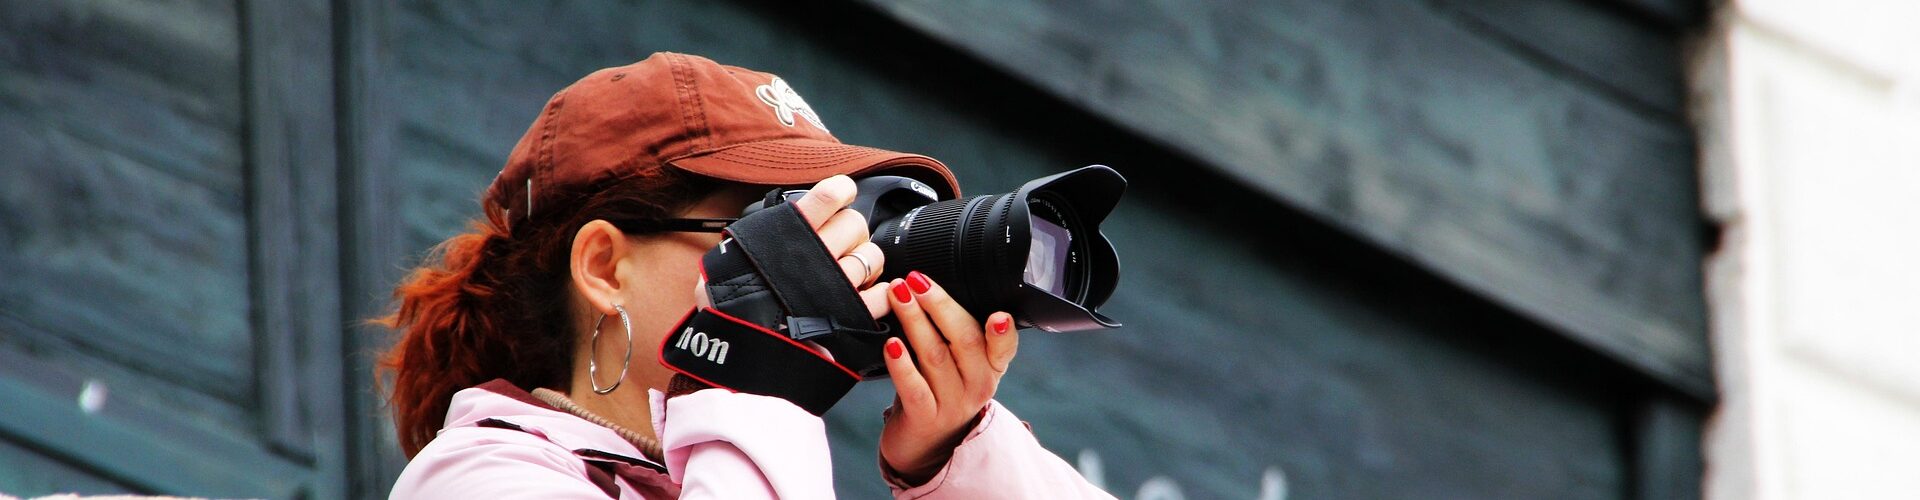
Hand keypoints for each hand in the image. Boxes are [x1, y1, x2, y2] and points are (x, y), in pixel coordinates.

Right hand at [693, 174, 892, 317]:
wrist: (738, 343)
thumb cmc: (732, 298)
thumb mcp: (737, 252)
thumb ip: (766, 234)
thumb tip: (783, 218)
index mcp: (789, 232)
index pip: (829, 195)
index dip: (841, 191)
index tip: (842, 195)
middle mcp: (815, 254)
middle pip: (855, 223)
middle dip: (853, 232)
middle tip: (841, 246)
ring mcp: (835, 284)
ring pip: (872, 256)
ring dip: (867, 263)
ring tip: (850, 274)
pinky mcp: (849, 313)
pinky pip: (881, 295)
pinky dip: (883, 293)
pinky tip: (874, 293)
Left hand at [878, 271, 1019, 484]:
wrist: (925, 444)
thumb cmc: (939, 389)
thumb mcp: (958, 362)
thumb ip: (955, 330)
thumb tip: (929, 283)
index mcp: (991, 367)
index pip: (1004, 347)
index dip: (1003, 332)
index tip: (998, 315)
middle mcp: (978, 386)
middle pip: (965, 341)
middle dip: (940, 306)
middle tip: (916, 280)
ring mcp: (952, 404)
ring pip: (935, 356)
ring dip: (915, 321)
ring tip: (898, 295)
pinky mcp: (925, 418)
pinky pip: (914, 387)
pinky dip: (902, 363)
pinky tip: (891, 344)